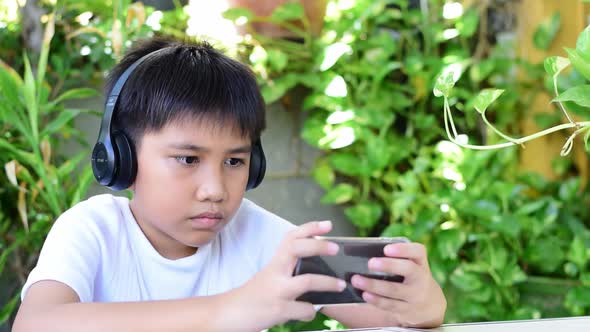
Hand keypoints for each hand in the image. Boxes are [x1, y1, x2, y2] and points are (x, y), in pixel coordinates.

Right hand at [224, 221, 345, 330]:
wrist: (227, 315)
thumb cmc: (251, 297)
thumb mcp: (268, 277)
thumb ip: (287, 271)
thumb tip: (315, 268)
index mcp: (274, 264)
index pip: (291, 238)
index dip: (309, 228)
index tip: (327, 225)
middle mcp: (275, 274)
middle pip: (297, 250)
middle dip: (318, 246)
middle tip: (336, 248)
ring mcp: (277, 292)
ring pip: (307, 281)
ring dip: (328, 282)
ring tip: (340, 285)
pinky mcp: (278, 310)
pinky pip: (303, 309)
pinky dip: (311, 311)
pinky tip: (310, 311)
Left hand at [350, 242, 445, 326]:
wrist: (427, 303)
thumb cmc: (409, 275)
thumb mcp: (409, 264)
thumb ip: (393, 258)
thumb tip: (362, 254)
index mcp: (420, 261)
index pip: (418, 251)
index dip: (403, 249)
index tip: (386, 248)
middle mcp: (421, 277)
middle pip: (408, 269)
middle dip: (389, 265)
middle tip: (370, 263)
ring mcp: (416, 295)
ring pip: (394, 290)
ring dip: (374, 285)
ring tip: (356, 280)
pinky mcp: (407, 310)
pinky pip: (390, 305)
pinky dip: (376, 300)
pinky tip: (364, 294)